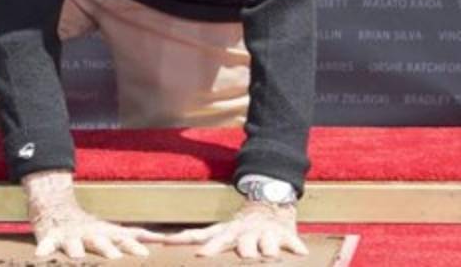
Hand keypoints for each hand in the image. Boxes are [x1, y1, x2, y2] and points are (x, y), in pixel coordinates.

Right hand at [22, 169, 165, 258]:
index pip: (123, 239)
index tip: (146, 256)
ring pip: (74, 242)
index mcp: (106, 233)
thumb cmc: (90, 229)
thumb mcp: (113, 231)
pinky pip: (46, 244)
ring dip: (76, 249)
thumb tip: (165, 239)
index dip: (134, 247)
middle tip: (115, 258)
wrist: (55, 208)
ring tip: (77, 256)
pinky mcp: (50, 237)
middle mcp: (90, 234)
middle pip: (100, 241)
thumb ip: (136, 237)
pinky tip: (41, 256)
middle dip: (107, 250)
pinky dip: (44, 249)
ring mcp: (70, 235)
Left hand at [165, 200, 308, 258]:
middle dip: (241, 250)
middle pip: (241, 243)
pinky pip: (292, 242)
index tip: (200, 256)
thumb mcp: (217, 229)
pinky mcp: (286, 235)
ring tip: (268, 254)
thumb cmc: (238, 226)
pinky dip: (295, 246)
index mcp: (228, 233)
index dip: (208, 248)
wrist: (270, 203)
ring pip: (266, 242)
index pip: (215, 240)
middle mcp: (246, 233)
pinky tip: (300, 253)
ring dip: (267, 248)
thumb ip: (193, 237)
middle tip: (243, 256)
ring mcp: (266, 234)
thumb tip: (160, 239)